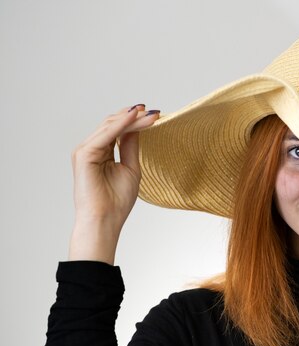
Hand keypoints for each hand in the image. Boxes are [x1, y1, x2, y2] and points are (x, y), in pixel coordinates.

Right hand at [68, 105, 159, 263]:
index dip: (135, 121)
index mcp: (101, 152)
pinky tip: (134, 118)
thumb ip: (130, 146)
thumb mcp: (130, 168)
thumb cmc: (117, 201)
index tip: (155, 115)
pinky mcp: (83, 154)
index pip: (118, 130)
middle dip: (134, 117)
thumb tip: (137, 127)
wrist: (105, 220)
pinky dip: (121, 125)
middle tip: (154, 112)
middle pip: (114, 125)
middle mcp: (91, 149)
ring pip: (110, 126)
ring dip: (131, 119)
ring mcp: (85, 150)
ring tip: (150, 114)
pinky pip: (105, 135)